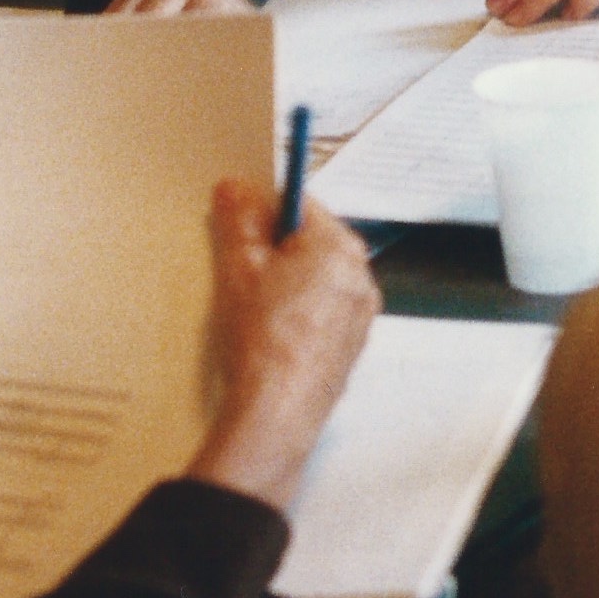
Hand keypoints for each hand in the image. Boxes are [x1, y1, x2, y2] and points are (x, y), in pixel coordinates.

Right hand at [184, 184, 380, 505]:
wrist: (277, 411)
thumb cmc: (262, 337)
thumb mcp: (240, 268)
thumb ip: (240, 219)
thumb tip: (236, 186)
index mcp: (339, 246)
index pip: (301, 204)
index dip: (264, 209)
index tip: (239, 222)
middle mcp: (361, 275)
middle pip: (312, 241)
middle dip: (275, 248)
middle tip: (240, 268)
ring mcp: (361, 313)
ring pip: (319, 278)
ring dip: (288, 282)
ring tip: (253, 306)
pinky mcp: (352, 345)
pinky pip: (325, 312)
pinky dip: (300, 313)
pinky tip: (272, 333)